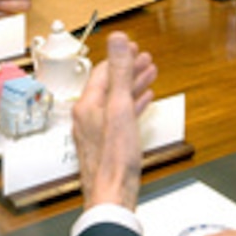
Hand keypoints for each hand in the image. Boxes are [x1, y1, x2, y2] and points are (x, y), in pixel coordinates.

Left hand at [72, 32, 157, 209]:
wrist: (113, 194)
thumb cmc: (113, 158)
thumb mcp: (120, 107)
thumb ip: (120, 72)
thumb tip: (117, 40)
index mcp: (87, 105)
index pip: (102, 71)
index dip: (120, 57)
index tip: (134, 48)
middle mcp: (88, 116)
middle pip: (110, 84)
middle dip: (129, 69)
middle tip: (144, 58)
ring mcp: (97, 130)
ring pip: (117, 99)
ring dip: (133, 84)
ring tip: (148, 74)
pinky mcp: (107, 142)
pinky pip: (121, 115)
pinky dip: (133, 104)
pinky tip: (144, 102)